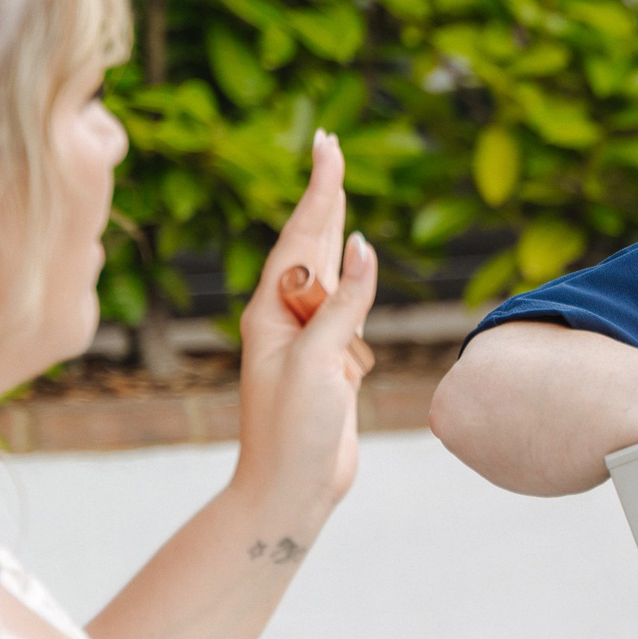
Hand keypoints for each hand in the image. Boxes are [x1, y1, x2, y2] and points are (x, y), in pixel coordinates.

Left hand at [235, 132, 377, 538]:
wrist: (290, 491)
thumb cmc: (292, 429)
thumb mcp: (318, 360)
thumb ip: (344, 302)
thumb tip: (366, 246)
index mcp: (271, 311)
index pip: (302, 236)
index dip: (319, 190)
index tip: (327, 148)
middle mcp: (286, 320)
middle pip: (313, 244)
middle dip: (325, 198)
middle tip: (328, 150)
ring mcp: (307, 342)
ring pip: (335, 281)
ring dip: (340, 248)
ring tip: (332, 198)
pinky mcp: (329, 366)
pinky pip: (351, 321)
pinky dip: (358, 311)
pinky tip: (353, 310)